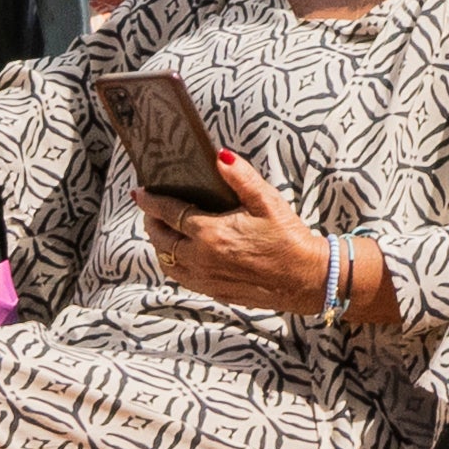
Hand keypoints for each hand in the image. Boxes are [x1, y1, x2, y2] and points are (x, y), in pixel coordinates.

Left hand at [138, 184, 338, 319]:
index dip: (151, 201)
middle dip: (150, 223)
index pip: (168, 214)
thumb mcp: (268, 201)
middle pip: (161, 240)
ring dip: (160, 246)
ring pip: (168, 264)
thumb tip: (219, 156)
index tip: (139, 192)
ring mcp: (208, 279)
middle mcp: (202, 259)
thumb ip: (241, 177)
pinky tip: (182, 256)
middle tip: (150, 210)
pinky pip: (184, 279)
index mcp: (211, 234)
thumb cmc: (290, 238)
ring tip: (162, 232)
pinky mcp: (217, 293)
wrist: (308, 278)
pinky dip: (175, 265)